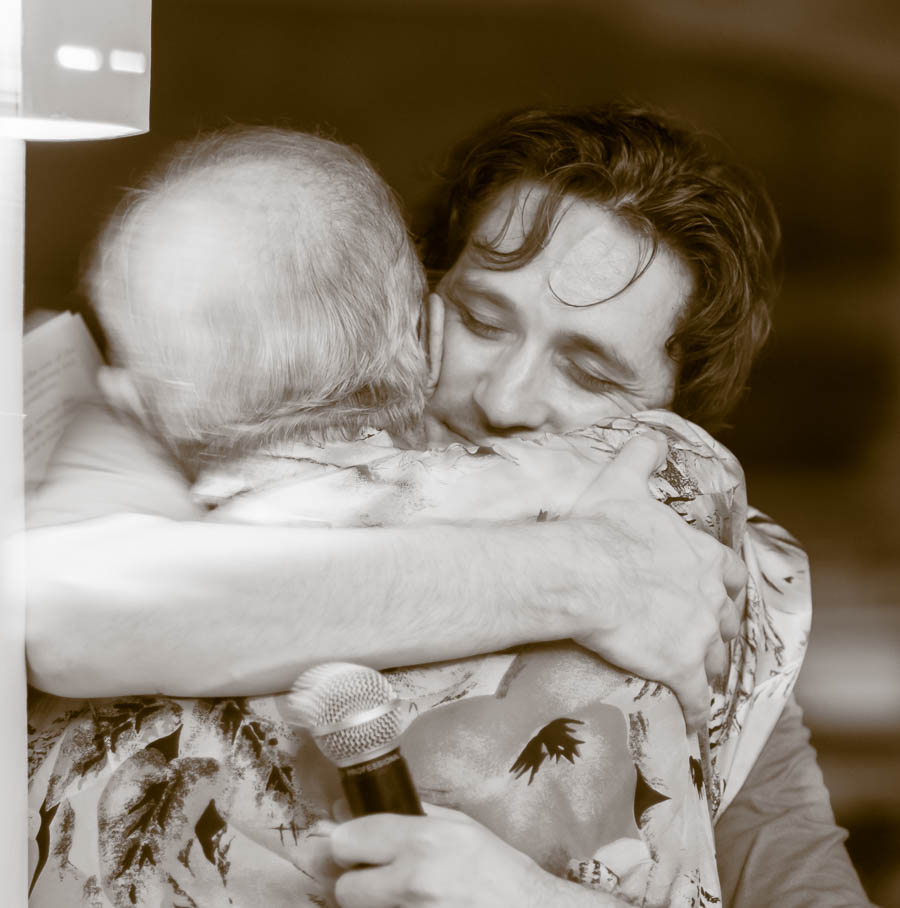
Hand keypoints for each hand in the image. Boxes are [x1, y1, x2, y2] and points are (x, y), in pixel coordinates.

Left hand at [329, 804, 617, 906]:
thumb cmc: (501, 872)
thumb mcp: (461, 827)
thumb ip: (410, 816)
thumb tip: (357, 808)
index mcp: (425, 840)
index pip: (347, 840)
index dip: (349, 843)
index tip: (357, 847)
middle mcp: (415, 882)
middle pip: (345, 888)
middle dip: (358, 883)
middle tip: (380, 879)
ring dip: (374, 905)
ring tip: (407, 896)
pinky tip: (416, 907)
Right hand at [563, 433, 745, 731]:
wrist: (583, 572)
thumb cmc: (601, 529)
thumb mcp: (622, 482)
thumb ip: (641, 457)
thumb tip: (651, 434)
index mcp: (698, 555)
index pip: (727, 572)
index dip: (723, 584)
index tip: (719, 591)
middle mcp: (707, 595)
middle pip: (724, 619)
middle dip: (718, 630)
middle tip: (710, 640)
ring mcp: (696, 634)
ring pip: (716, 659)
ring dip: (713, 669)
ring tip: (706, 680)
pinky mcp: (679, 668)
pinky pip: (696, 697)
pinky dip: (698, 712)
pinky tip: (695, 725)